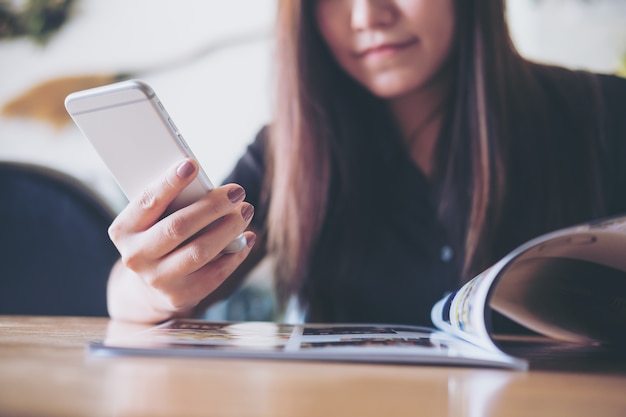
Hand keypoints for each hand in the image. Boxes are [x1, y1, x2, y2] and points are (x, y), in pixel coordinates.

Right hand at [106, 158, 255, 322]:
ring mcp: (158, 280)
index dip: (169, 183)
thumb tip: (211, 189)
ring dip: (229, 229)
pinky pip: (215, 273)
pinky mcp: (181, 296)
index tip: (191, 164)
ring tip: (246, 211)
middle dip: (212, 206)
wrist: (150, 284)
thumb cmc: (158, 235)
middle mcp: (136, 256)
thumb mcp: (155, 218)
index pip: (147, 202)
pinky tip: (246, 238)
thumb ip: (174, 203)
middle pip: (178, 227)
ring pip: (200, 251)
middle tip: (237, 191)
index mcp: (124, 230)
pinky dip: (235, 253)